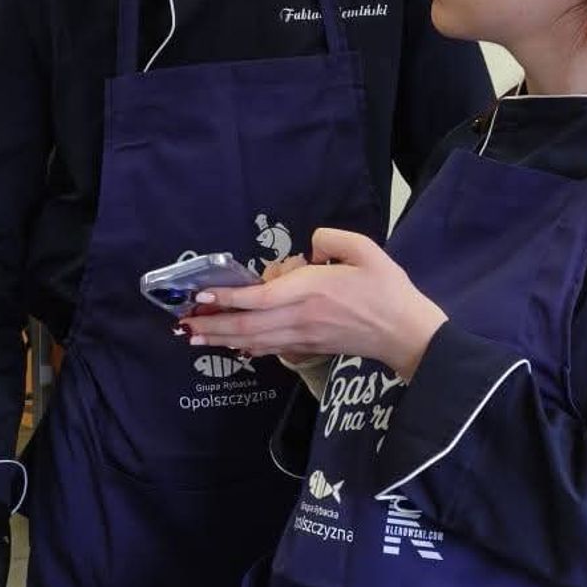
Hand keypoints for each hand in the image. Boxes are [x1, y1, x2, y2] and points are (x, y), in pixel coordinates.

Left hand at [182, 228, 445, 380]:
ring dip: (220, 340)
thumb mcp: (365, 249)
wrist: (405, 333)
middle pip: (246, 326)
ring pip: (253, 340)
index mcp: (311, 291)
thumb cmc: (387, 289)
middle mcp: (300, 317)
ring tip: (193, 337)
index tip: (201, 298)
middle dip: (211, 326)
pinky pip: (269, 348)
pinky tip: (230, 346)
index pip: (259, 298)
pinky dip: (245, 347)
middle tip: (181, 324)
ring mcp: (302, 336)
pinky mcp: (308, 347)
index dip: (227, 299)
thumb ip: (332, 238)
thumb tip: (310, 246)